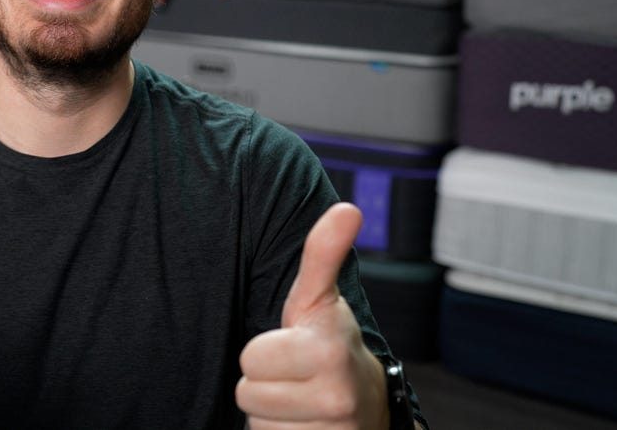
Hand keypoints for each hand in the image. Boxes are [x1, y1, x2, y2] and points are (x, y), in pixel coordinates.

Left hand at [236, 202, 387, 428]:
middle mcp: (335, 397)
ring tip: (297, 395)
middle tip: (292, 373)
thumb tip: (346, 208)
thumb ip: (322, 252)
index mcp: (327, 351)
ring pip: (258, 421)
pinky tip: (299, 419)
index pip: (250, 358)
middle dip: (264, 382)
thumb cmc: (331, 342)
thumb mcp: (321, 298)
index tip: (289, 347)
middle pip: (248, 393)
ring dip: (271, 410)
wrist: (368, 403)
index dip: (262, 352)